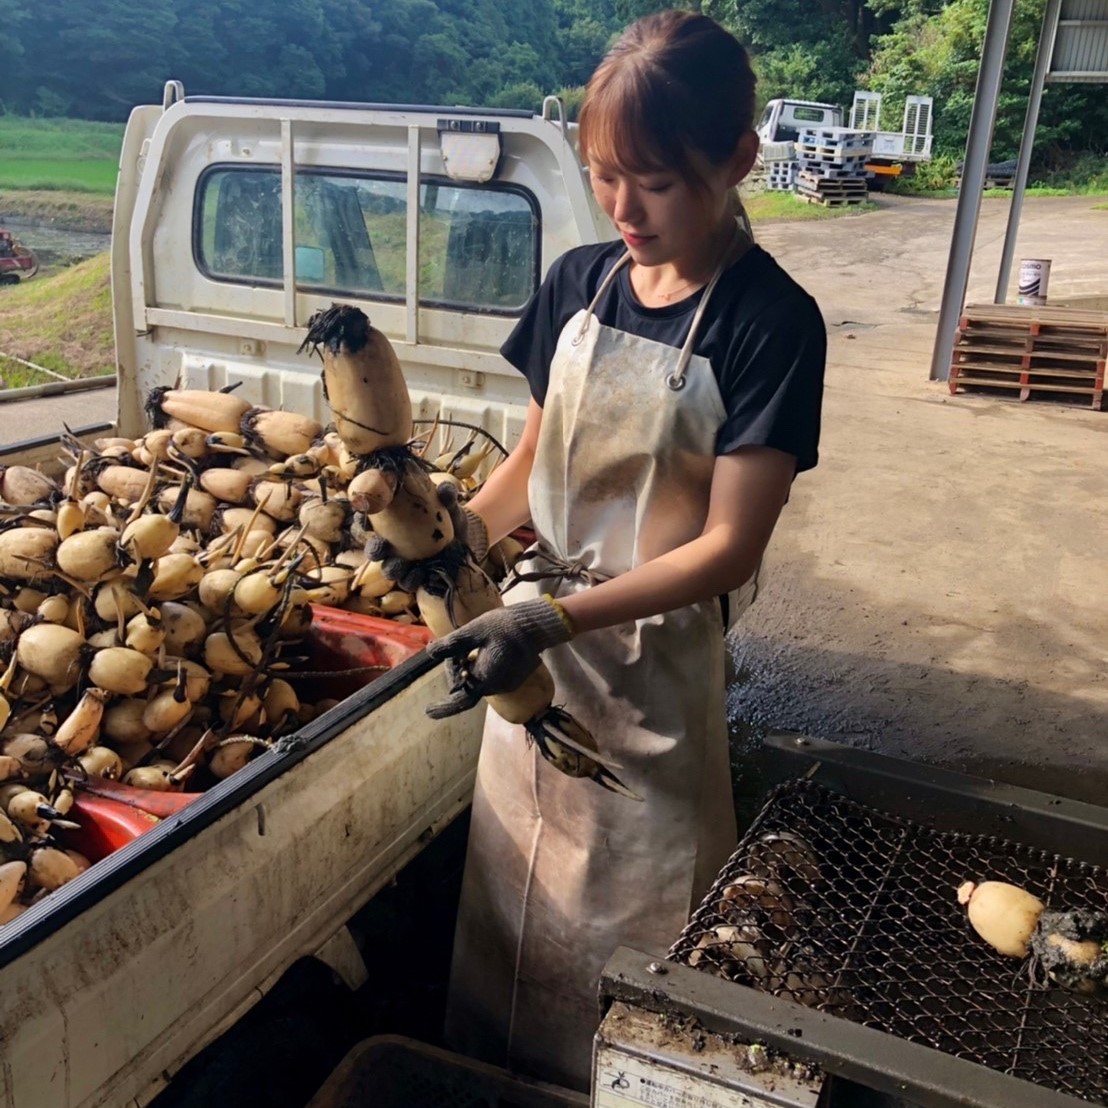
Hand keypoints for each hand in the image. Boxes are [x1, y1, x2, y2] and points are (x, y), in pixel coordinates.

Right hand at [363, 483, 488, 591]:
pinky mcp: (416, 577)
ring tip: (400, 564)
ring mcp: (403, 563)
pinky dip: (412, 579)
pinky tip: (419, 574)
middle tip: (381, 545)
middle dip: (374, 549)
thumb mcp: (449, 503)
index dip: (363, 519)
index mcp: (390, 522)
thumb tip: (444, 490)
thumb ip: (446, 495)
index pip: (369, 521)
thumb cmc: (449, 515)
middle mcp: (391, 544)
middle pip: (374, 549)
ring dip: (391, 567)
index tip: (366, 516)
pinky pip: (409, 582)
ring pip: (389, 569)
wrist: (468, 539)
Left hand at [424, 595, 573, 718]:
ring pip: (480, 681)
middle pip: (468, 686)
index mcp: (485, 678)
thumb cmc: (504, 627)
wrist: (536, 626)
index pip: (461, 700)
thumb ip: (452, 645)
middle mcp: (497, 686)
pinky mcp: (513, 678)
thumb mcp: (473, 631)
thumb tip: (430, 653)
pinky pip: (491, 678)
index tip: (428, 712)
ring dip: (470, 669)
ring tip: (471, 648)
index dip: (444, 708)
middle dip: (458, 671)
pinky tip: (485, 650)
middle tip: (456, 651)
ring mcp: (507, 684)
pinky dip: (482, 668)